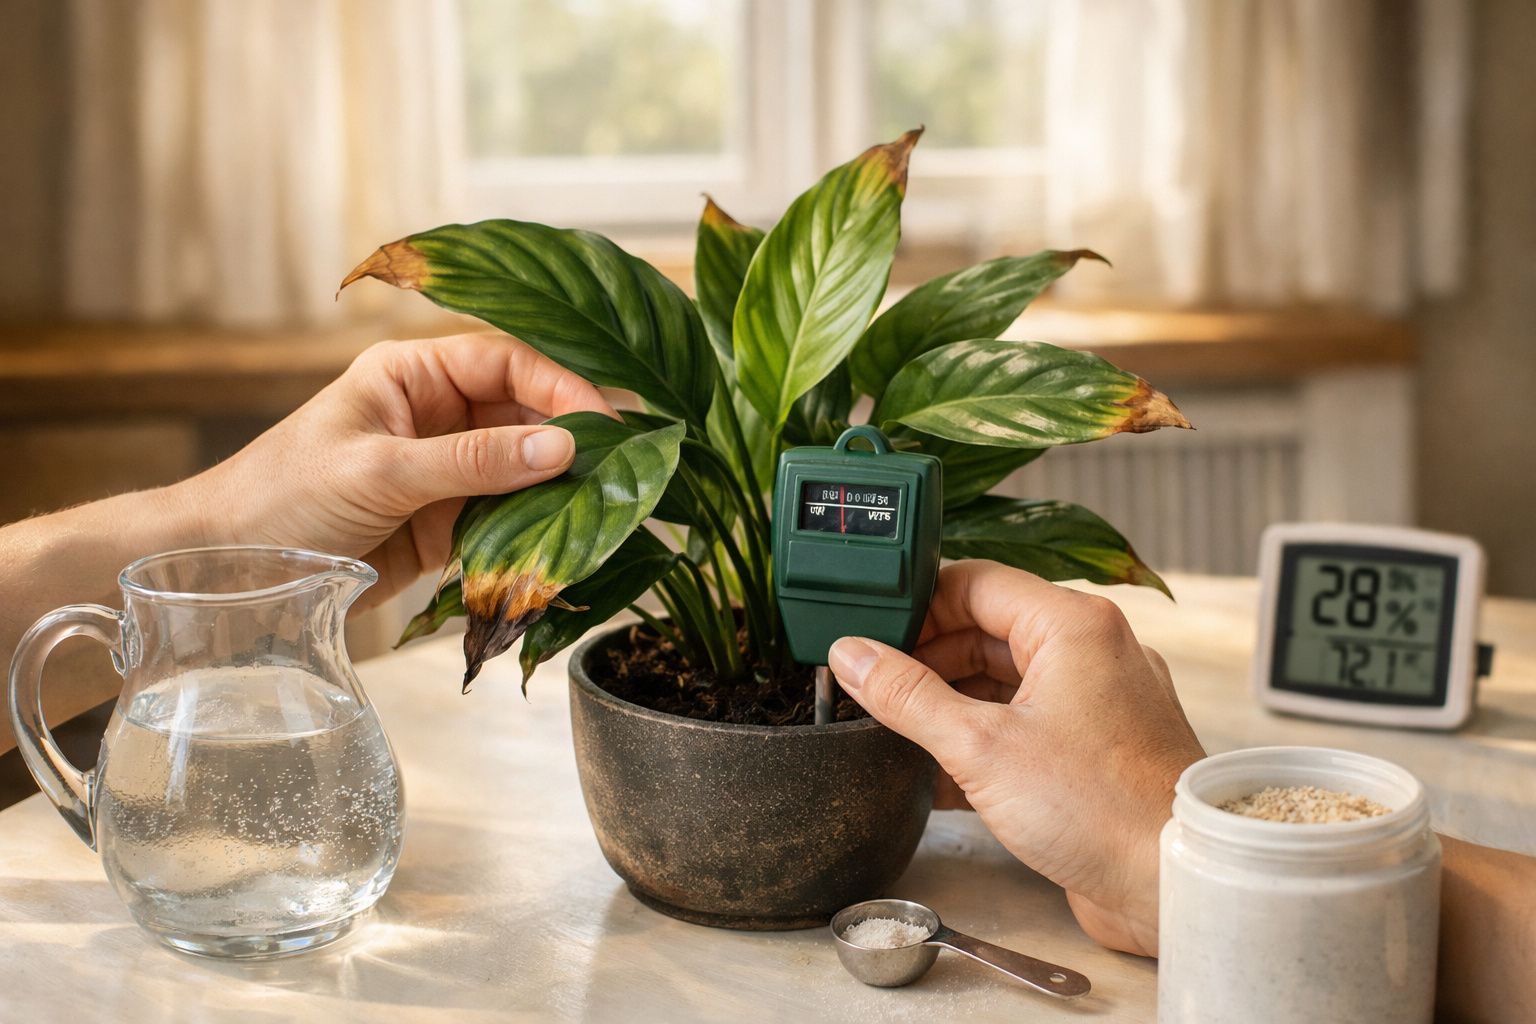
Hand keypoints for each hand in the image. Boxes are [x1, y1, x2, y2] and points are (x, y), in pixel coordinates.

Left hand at [175, 333, 615, 604]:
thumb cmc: (281, 498)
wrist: (225, 572)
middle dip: (572, 440)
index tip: (605, 424)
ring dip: (563, 490)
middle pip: (528, 414)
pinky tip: (572, 543)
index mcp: (415, 373)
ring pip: (527, 470)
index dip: (561, 387)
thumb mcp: (380, 470)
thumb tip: (562, 449)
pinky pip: (511, 520)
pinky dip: (541, 531)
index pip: (508, 361)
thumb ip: (473, 461)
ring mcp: (447, 472)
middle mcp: (439, 415)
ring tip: (611, 509)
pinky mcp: (449, 525)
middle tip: (624, 470)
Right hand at [828, 559, 1204, 956]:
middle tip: (873, 687)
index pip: (976, 583)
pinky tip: (934, 774)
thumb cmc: (1101, 807)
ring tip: (893, 730)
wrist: (1175, 882)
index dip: (917, 604)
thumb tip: (853, 656)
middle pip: (987, 632)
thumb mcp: (980, 746)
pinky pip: (1024, 727)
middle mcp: (1092, 653)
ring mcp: (1097, 703)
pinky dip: (979, 742)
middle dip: (926, 660)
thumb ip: (908, 696)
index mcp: (1073, 626)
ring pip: (1004, 683)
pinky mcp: (1094, 751)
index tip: (871, 633)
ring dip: (949, 705)